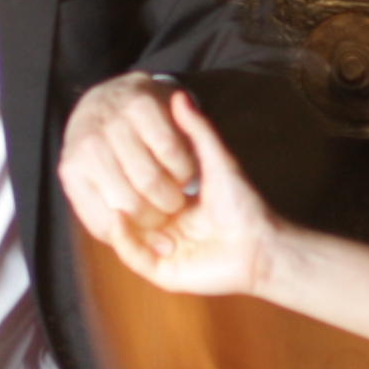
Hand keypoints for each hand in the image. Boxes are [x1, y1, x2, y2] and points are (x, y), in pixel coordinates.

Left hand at [60, 72, 203, 250]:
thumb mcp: (97, 185)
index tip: (152, 231)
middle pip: (133, 207)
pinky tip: (181, 169)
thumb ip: (116, 220)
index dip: (136, 236)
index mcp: (72, 172)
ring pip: (152, 182)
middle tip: (167, 212)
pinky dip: (184, 168)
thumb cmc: (107, 153)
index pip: (106, 226)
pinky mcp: (142, 106)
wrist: (112, 96)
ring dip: (173, 195)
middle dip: (159, 218)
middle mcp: (87, 146)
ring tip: (175, 192)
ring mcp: (113, 125)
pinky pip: (172, 152)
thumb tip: (163, 249)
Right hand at [90, 91, 278, 297]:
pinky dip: (123, 239)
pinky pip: (134, 258)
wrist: (262, 242)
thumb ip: (197, 131)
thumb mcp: (215, 161)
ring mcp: (162, 252)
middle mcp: (164, 231)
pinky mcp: (164, 273)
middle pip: (127, 214)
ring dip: (115, 215)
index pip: (137, 191)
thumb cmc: (242, 204)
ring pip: (125, 236)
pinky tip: (118, 216)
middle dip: (116, 194)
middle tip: (106, 172)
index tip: (112, 151)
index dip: (123, 174)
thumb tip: (180, 95)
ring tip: (108, 191)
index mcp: (173, 208)